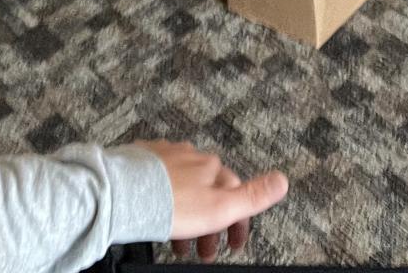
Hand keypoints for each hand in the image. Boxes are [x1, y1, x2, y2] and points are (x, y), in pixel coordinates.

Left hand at [137, 139, 287, 262]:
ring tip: (179, 242)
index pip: (235, 193)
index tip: (232, 245)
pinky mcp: (144, 159)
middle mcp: (191, 156)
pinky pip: (161, 180)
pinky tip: (160, 213)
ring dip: (188, 215)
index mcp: (212, 168)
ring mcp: (166, 156)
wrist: (125, 192)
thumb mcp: (220, 207)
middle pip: (208, 192)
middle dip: (210, 224)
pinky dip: (166, 199)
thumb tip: (282, 180)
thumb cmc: (171, 202)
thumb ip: (253, 195)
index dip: (236, 223)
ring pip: (184, 187)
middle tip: (203, 251)